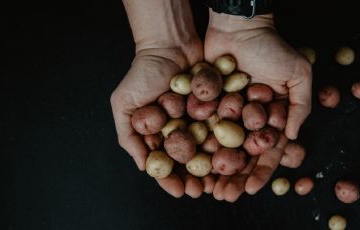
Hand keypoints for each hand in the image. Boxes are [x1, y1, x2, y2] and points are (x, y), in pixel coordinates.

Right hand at [111, 0, 214, 197]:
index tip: (179, 191)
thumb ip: (128, 135)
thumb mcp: (124, 103)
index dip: (170, 179)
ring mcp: (198, 119)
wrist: (170, 43)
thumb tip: (144, 167)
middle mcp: (179, 130)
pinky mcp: (216, 107)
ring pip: (207, 149)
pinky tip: (235, 157)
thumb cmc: (143, 73)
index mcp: (157, 133)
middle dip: (195, 178)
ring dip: (214, 167)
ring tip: (221, 181)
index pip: (164, 162)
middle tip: (204, 191)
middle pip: (188, 160)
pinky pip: (222, 128)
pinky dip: (228, 143)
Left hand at [204, 11, 311, 200]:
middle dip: (234, 177)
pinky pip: (202, 129)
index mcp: (271, 118)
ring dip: (213, 169)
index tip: (250, 188)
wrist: (239, 26)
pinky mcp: (207, 105)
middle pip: (241, 155)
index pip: (267, 151)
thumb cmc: (271, 47)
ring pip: (219, 148)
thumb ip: (301, 106)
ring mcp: (226, 114)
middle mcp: (248, 120)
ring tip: (206, 187)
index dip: (261, 171)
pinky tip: (190, 163)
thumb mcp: (298, 74)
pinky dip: (197, 147)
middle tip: (224, 195)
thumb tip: (293, 138)